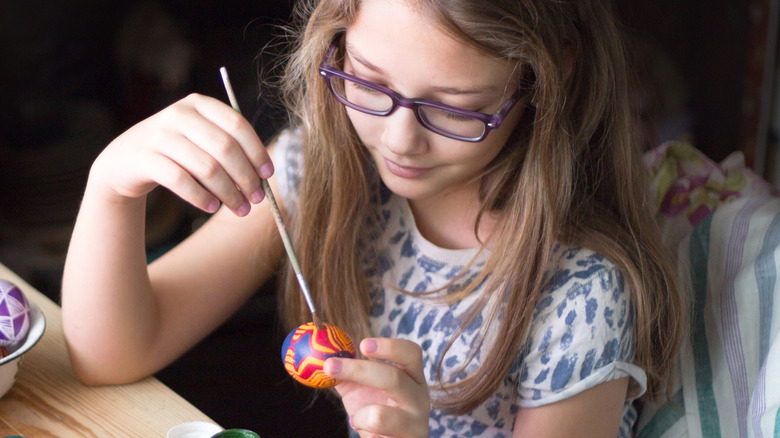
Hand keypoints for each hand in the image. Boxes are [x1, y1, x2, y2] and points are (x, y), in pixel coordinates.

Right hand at [90, 93, 272, 215]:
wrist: (125, 160)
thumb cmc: (177, 152)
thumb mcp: (201, 140)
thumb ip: (229, 149)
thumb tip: (264, 177)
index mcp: (200, 105)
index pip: (237, 125)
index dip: (256, 151)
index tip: (267, 175)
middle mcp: (179, 114)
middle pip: (225, 149)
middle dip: (246, 178)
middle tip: (257, 199)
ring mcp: (160, 135)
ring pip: (207, 168)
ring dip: (229, 193)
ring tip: (240, 209)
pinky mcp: (145, 158)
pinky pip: (181, 181)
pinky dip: (201, 197)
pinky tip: (212, 208)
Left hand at [324, 338, 429, 437]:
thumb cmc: (375, 412)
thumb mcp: (361, 389)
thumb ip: (346, 372)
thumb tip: (323, 354)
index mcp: (413, 377)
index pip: (411, 353)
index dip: (389, 347)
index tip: (362, 345)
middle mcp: (419, 397)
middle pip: (394, 378)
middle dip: (359, 371)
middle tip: (330, 365)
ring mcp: (415, 424)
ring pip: (380, 416)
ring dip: (359, 415)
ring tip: (355, 418)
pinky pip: (376, 437)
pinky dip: (363, 431)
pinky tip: (365, 430)